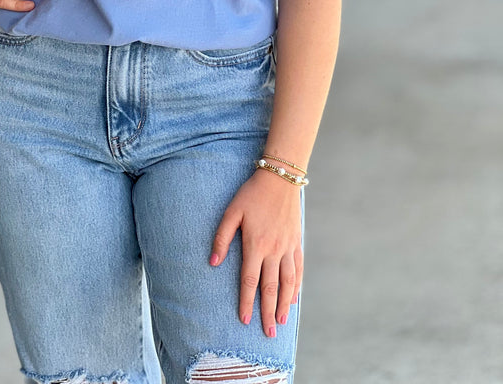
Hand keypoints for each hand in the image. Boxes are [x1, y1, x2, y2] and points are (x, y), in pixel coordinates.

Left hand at [209, 168, 302, 335]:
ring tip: (281, 322)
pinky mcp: (296, 242)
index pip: (250, 281)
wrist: (280, 179)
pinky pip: (298, 269)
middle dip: (267, 312)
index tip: (244, 320)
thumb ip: (222, 238)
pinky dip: (296, 286)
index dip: (247, 302)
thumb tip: (213, 263)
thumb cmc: (251, 194)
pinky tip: (293, 299)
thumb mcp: (231, 212)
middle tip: (268, 333)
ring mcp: (288, 247)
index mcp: (256, 245)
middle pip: (271, 287)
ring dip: (284, 304)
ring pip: (287, 282)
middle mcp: (274, 250)